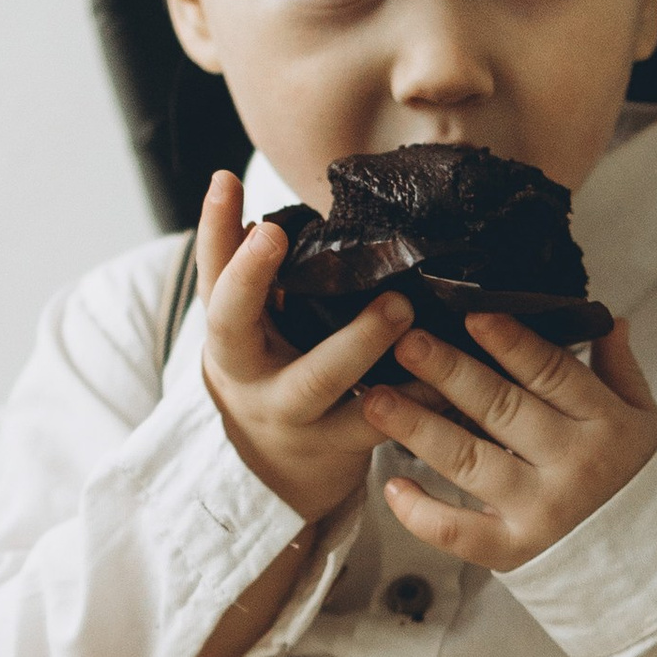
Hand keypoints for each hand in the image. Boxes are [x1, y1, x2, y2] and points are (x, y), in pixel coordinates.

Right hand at [190, 169, 406, 525]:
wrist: (275, 475)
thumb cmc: (272, 377)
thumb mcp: (252, 331)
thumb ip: (256, 277)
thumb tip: (255, 201)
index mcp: (227, 332)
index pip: (211, 271)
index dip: (214, 227)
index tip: (226, 181)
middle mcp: (246, 371)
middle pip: (233, 320)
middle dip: (250, 276)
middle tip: (274, 231)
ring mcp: (287, 412)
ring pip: (318, 378)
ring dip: (359, 340)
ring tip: (400, 308)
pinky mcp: (334, 445)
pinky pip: (377, 420)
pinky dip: (416, 399)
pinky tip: (446, 377)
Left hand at [362, 309, 656, 572]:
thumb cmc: (646, 486)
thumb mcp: (647, 423)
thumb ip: (621, 372)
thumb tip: (611, 320)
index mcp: (606, 424)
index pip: (552, 372)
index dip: (511, 342)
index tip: (471, 313)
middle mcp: (572, 465)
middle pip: (501, 408)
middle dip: (449, 371)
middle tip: (407, 341)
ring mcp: (541, 510)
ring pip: (469, 461)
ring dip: (417, 426)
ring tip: (376, 398)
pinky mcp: (515, 550)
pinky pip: (459, 532)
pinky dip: (422, 513)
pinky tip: (392, 486)